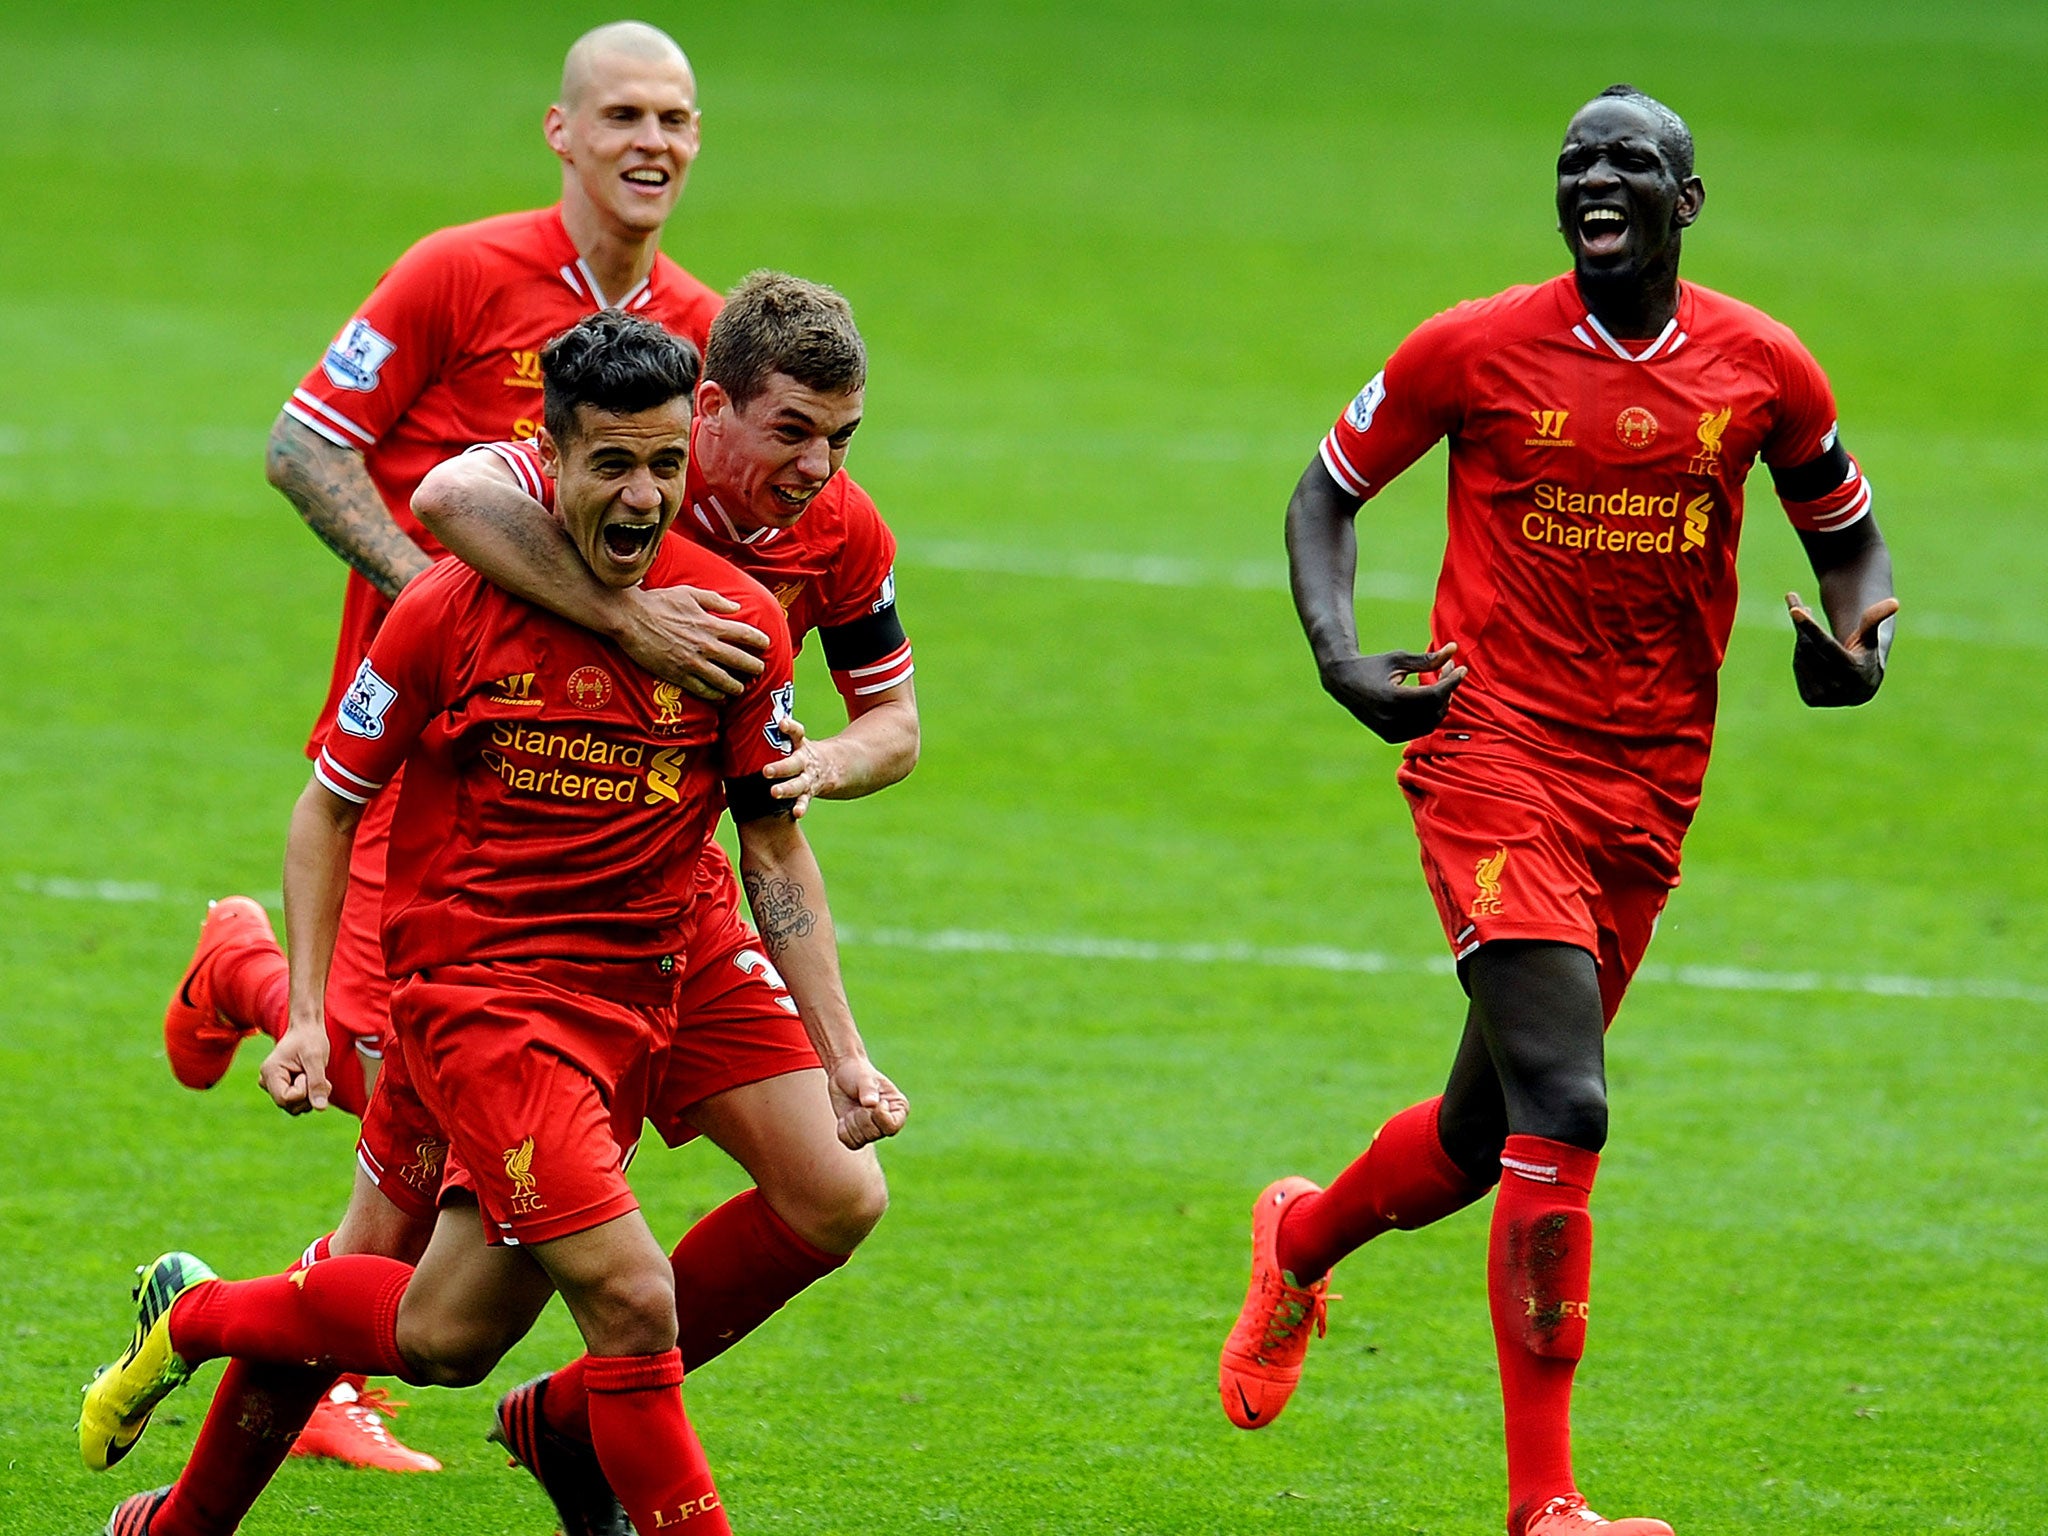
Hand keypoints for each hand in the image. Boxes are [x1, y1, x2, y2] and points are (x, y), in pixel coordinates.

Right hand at [259, 1016, 331, 1114]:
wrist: (307, 1029)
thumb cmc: (310, 1039)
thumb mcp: (316, 1058)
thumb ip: (317, 1083)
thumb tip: (321, 1109)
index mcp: (270, 1073)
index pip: (285, 1099)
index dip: (303, 1091)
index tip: (307, 1073)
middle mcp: (267, 1081)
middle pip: (290, 1106)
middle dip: (308, 1093)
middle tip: (314, 1072)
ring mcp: (274, 1086)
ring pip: (295, 1107)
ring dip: (311, 1094)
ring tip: (313, 1073)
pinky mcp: (283, 1088)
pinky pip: (298, 1102)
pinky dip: (310, 1094)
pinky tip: (311, 1077)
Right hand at [619, 586, 769, 700]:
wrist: (631, 619)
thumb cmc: (659, 602)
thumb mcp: (689, 593)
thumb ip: (715, 600)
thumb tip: (735, 607)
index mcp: (711, 624)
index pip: (745, 634)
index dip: (759, 641)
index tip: (766, 644)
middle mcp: (706, 645)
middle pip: (740, 660)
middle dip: (754, 667)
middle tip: (760, 670)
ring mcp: (693, 663)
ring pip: (724, 680)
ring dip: (737, 686)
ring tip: (741, 688)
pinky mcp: (679, 675)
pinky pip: (703, 690)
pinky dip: (715, 695)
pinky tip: (720, 696)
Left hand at [763, 714, 835, 817]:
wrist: (831, 767)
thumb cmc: (797, 752)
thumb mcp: (791, 741)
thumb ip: (771, 738)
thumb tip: (734, 729)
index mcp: (799, 745)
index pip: (797, 733)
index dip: (790, 728)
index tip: (781, 724)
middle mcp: (804, 761)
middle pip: (793, 763)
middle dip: (780, 768)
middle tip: (766, 771)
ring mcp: (808, 778)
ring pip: (798, 784)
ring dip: (786, 789)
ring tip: (774, 793)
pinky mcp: (808, 792)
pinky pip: (804, 801)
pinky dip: (801, 807)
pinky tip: (796, 813)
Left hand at [827, 1055, 908, 1149]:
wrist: (842, 1074)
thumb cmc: (858, 1073)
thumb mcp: (864, 1078)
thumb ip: (868, 1090)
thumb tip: (870, 1104)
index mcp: (899, 1108)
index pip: (892, 1126)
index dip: (879, 1117)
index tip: (872, 1102)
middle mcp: (888, 1122)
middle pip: (874, 1134)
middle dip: (861, 1116)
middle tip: (859, 1102)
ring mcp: (874, 1131)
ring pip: (861, 1140)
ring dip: (851, 1123)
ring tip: (853, 1108)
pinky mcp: (859, 1136)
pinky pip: (850, 1143)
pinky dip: (844, 1130)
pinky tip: (845, 1117)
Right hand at [1318, 642, 1467, 742]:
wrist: (1343, 683)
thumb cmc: (1372, 666)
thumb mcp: (1399, 659)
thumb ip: (1427, 659)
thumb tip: (1454, 649)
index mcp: (1393, 698)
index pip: (1434, 695)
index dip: (1451, 682)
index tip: (1462, 668)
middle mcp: (1391, 718)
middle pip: (1435, 708)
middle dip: (1447, 689)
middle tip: (1449, 670)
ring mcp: (1390, 730)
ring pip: (1431, 722)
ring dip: (1441, 703)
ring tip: (1439, 683)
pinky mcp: (1390, 736)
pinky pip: (1421, 729)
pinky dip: (1430, 715)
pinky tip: (1428, 697)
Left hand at [1786, 592, 1895, 706]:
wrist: (1861, 689)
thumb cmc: (1865, 655)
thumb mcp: (1870, 637)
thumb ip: (1876, 619)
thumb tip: (1894, 602)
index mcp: (1855, 670)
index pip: (1826, 644)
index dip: (1810, 627)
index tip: (1795, 611)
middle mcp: (1839, 686)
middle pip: (1810, 647)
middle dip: (1805, 627)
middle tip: (1802, 610)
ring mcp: (1824, 696)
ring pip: (1802, 656)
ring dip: (1803, 640)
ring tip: (1812, 634)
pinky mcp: (1811, 699)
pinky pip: (1798, 668)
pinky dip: (1801, 655)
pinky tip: (1812, 655)